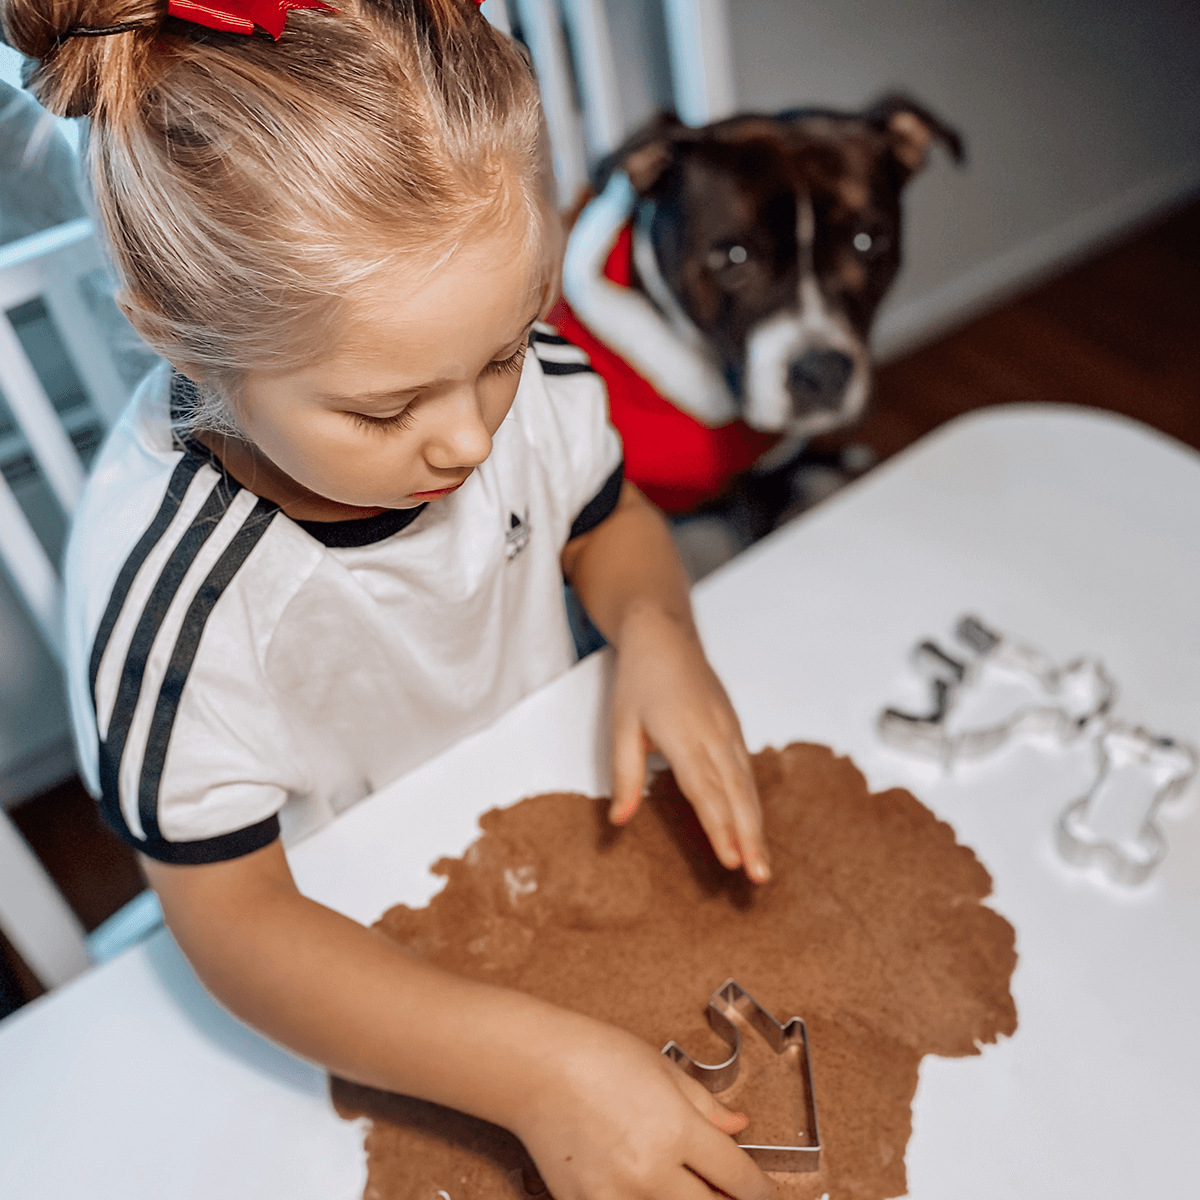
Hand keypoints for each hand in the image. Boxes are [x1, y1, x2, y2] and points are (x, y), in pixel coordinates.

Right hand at [513, 1017, 768, 1199]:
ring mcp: (616, 1195)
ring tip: (680, 1187)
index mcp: (676, 1128)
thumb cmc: (597, 1056)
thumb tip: (739, 1129)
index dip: (760, 1192)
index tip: (763, 1195)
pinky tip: (647, 1192)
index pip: (739, 1179)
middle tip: (722, 1191)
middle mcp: (650, 1170)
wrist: (533, 1066)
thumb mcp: (663, 1069)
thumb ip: (706, 1106)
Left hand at [608, 603, 769, 882]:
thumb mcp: (621, 726)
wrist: (665, 635)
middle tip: (759, 877)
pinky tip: (755, 826)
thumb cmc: (640, 680)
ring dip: (757, 827)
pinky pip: (747, 772)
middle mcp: (714, 735)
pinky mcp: (733, 728)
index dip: (719, 827)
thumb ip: (625, 775)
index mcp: (685, 735)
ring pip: (748, 787)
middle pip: (737, 795)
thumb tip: (618, 821)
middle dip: (750, 838)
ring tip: (762, 865)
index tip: (730, 861)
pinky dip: (753, 804)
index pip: (706, 791)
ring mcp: (728, 731)